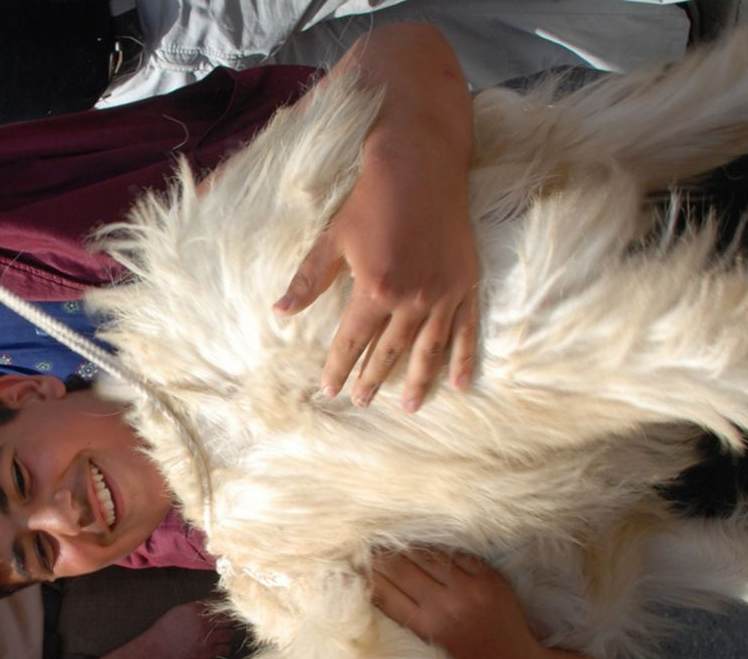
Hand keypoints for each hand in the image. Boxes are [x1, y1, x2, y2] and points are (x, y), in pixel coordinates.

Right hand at [146, 601, 237, 658]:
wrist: (156, 650)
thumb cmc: (165, 630)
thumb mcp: (178, 611)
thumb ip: (196, 607)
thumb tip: (211, 603)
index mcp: (195, 610)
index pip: (220, 604)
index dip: (225, 607)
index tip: (226, 610)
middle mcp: (203, 623)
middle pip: (228, 619)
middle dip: (228, 621)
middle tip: (225, 624)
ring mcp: (206, 639)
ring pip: (229, 633)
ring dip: (227, 634)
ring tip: (222, 635)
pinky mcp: (207, 654)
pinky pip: (225, 648)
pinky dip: (225, 647)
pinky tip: (220, 646)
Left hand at [275, 127, 477, 411]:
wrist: (421, 165)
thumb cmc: (371, 199)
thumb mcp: (333, 239)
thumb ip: (309, 280)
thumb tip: (281, 311)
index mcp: (375, 290)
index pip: (351, 342)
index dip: (338, 367)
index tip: (329, 389)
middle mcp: (412, 299)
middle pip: (389, 352)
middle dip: (373, 380)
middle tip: (361, 401)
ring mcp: (443, 294)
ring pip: (428, 350)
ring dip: (417, 381)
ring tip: (408, 406)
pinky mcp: (465, 284)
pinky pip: (466, 330)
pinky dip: (463, 359)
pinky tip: (458, 384)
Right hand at [370, 549, 545, 658]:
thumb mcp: (427, 656)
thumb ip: (402, 627)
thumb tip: (372, 594)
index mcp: (426, 629)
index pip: (384, 591)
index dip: (365, 575)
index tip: (351, 564)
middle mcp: (447, 605)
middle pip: (399, 567)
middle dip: (377, 556)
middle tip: (362, 547)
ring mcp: (470, 588)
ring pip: (424, 555)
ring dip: (402, 548)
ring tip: (387, 542)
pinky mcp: (489, 577)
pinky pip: (452, 553)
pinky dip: (433, 550)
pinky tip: (420, 547)